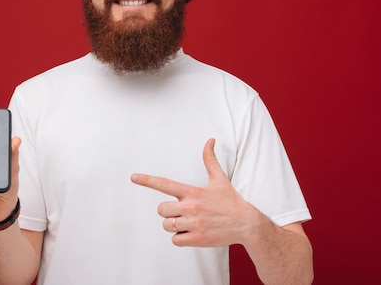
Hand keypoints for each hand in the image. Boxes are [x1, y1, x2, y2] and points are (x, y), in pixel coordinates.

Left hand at [131, 138, 259, 246]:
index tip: (133, 177)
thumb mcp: (219, 179)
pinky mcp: (197, 239)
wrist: (247, 224)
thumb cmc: (231, 201)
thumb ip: (210, 160)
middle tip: (183, 211)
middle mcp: (191, 207)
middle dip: (168, 212)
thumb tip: (209, 141)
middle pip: (161, 210)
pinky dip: (181, 238)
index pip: (165, 184)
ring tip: (190, 222)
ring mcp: (194, 224)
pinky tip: (193, 233)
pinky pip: (175, 240)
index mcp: (193, 192)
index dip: (147, 180)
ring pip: (167, 225)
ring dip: (174, 225)